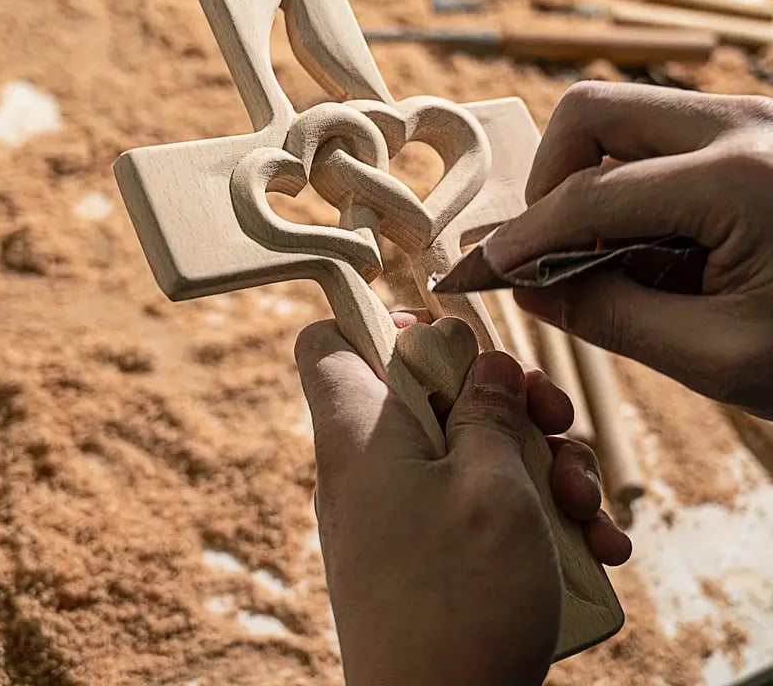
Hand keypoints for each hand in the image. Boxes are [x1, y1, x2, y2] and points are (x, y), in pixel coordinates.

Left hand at [296, 311, 629, 685]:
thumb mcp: (491, 486)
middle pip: (427, 391)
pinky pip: (479, 504)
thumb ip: (488, 411)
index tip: (446, 337)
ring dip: (540, 463)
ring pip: (469, 448)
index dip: (378, 322)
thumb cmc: (460, 602)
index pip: (328, 342)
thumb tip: (485, 364)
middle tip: (553, 418)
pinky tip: (595, 544)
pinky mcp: (432, 551)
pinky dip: (534, 513)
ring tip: (587, 506)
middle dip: (503, 398)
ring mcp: (403, 511)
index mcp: (361, 433)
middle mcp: (372, 467)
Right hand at [480, 83, 772, 418]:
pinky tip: (646, 249)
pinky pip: (659, 140)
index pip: (588, 197)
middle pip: (593, 111)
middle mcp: (745, 125)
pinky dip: (626, 189)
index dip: (519, 239)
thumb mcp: (718, 356)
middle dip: (548, 182)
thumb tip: (526, 284)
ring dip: (585, 184)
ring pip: (623, 117)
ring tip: (600, 258)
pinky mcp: (754, 136)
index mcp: (742, 179)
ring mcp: (753, 121)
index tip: (476, 271)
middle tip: (546, 250)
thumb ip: (608, 314)